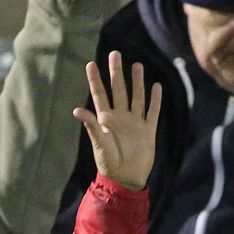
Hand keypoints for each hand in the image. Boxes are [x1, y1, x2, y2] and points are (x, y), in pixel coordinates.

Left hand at [73, 51, 162, 190]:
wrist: (126, 178)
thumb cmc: (109, 163)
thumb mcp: (99, 144)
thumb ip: (91, 126)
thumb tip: (77, 110)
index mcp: (106, 119)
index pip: (100, 94)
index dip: (95, 80)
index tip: (91, 64)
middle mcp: (120, 117)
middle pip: (119, 89)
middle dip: (117, 72)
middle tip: (115, 54)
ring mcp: (135, 122)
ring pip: (137, 96)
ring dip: (137, 81)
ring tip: (137, 65)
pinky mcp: (148, 130)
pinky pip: (152, 111)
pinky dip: (155, 100)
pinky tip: (156, 86)